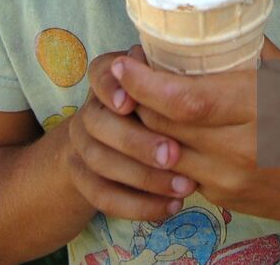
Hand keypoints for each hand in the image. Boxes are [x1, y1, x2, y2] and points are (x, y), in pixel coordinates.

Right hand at [61, 46, 198, 220]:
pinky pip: (103, 196)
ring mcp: (81, 146)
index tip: (130, 103)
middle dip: (137, 141)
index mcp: (108, 77)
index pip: (100, 73)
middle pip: (99, 123)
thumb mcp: (166, 83)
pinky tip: (170, 206)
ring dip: (145, 177)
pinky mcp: (83, 180)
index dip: (112, 88)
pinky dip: (137, 205)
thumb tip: (198, 72)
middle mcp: (89, 109)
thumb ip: (174, 76)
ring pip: (101, 162)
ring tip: (185, 186)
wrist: (110, 143)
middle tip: (175, 155)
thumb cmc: (155, 105)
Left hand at [113, 38, 279, 220]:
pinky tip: (168, 128)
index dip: (145, 83)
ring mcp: (228, 178)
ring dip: (145, 124)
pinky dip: (166, 147)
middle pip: (164, 123)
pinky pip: (178, 170)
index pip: (185, 99)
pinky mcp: (221, 199)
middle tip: (127, 73)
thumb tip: (213, 13)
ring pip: (162, 150)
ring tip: (139, 98)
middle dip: (136, 98)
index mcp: (259, 106)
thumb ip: (249, 47)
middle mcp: (240, 147)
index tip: (124, 62)